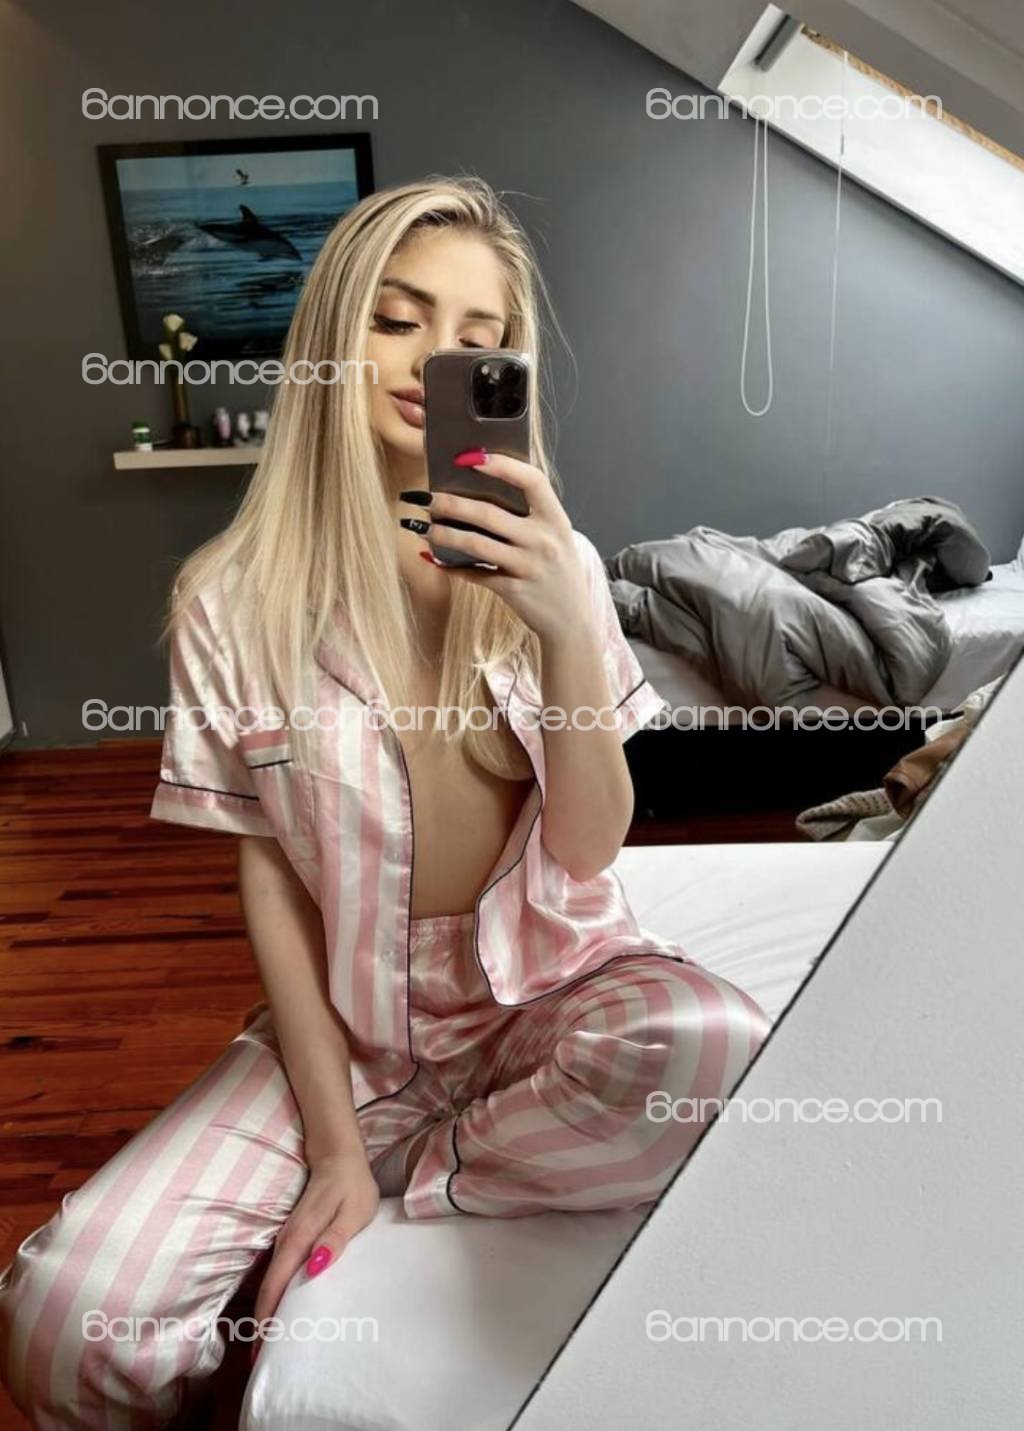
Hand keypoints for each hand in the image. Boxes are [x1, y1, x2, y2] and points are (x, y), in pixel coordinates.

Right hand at [252, 1148, 379, 1334]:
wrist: (338, 1156)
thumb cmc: (352, 1187)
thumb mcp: (354, 1212)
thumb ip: (335, 1238)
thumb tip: (315, 1268)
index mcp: (299, 1238)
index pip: (276, 1285)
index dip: (267, 1317)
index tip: (262, 1349)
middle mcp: (286, 1242)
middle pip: (268, 1288)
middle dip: (262, 1323)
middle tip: (259, 1360)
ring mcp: (286, 1239)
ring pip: (272, 1281)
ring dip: (267, 1310)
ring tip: (268, 1344)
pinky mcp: (292, 1238)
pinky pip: (279, 1272)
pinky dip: (275, 1294)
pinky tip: (281, 1310)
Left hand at [415, 450, 593, 643]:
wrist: (572, 619)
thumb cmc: (557, 571)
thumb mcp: (555, 537)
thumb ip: (530, 516)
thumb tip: (480, 491)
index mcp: (556, 519)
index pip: (532, 480)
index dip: (502, 465)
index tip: (470, 457)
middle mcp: (544, 540)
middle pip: (490, 514)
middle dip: (452, 503)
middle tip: (428, 498)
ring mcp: (529, 566)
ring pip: (476, 544)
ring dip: (444, 534)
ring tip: (424, 527)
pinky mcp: (514, 590)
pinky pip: (475, 574)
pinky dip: (451, 566)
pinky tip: (433, 558)